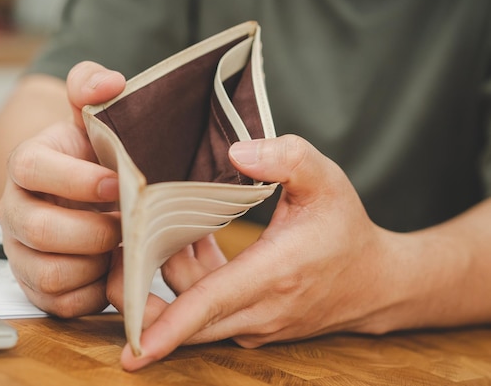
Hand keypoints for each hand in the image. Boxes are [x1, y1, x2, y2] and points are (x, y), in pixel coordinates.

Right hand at [0, 62, 125, 316]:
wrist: (80, 193)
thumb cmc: (89, 157)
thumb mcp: (92, 118)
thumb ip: (93, 86)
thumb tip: (111, 82)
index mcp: (27, 165)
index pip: (31, 167)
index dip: (75, 178)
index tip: (116, 183)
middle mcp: (15, 210)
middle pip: (39, 229)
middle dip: (93, 231)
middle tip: (126, 223)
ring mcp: (21, 252)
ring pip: (49, 273)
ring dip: (94, 263)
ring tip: (118, 246)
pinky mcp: (35, 285)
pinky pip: (59, 303)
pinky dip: (92, 291)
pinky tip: (109, 269)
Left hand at [111, 134, 397, 370]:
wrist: (377, 282)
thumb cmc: (347, 229)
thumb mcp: (326, 181)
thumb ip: (286, 158)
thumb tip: (235, 154)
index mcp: (274, 275)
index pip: (209, 304)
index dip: (168, 326)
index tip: (133, 351)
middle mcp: (260, 311)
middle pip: (186, 317)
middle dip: (146, 291)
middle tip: (126, 243)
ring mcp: (255, 325)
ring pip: (193, 308)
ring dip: (174, 269)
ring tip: (176, 224)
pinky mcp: (252, 327)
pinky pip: (207, 309)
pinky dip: (193, 277)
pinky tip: (197, 239)